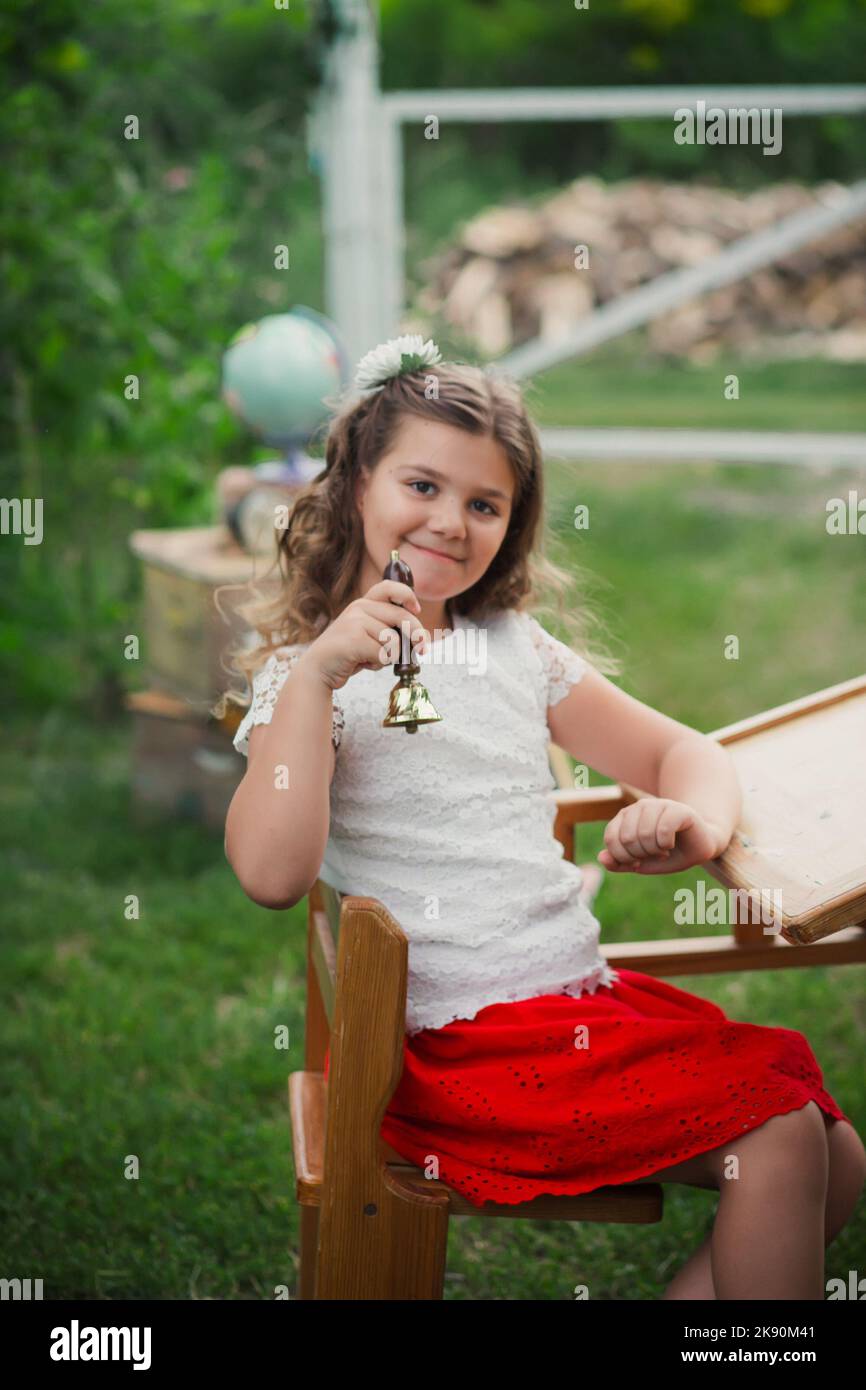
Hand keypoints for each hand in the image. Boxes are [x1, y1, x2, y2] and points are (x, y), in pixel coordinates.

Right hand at [299, 580, 429, 692]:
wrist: (318, 669)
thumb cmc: (347, 654)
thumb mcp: (367, 634)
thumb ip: (388, 629)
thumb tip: (421, 637)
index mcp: (363, 604)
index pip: (388, 588)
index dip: (407, 595)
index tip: (417, 609)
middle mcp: (359, 608)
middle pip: (402, 617)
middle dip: (417, 635)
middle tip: (423, 650)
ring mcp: (356, 622)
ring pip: (394, 639)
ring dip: (389, 656)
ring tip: (371, 658)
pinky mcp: (355, 639)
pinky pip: (384, 654)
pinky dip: (379, 664)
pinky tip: (363, 663)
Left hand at [597, 798, 722, 874]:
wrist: (699, 847)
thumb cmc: (668, 854)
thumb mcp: (641, 863)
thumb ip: (619, 862)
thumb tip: (601, 858)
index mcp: (625, 817)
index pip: (611, 838)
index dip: (623, 858)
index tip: (637, 861)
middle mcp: (639, 807)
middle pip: (627, 838)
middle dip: (641, 855)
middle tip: (654, 854)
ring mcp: (658, 805)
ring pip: (644, 834)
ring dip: (655, 851)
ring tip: (663, 849)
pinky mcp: (678, 809)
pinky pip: (663, 830)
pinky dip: (666, 845)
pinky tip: (671, 845)